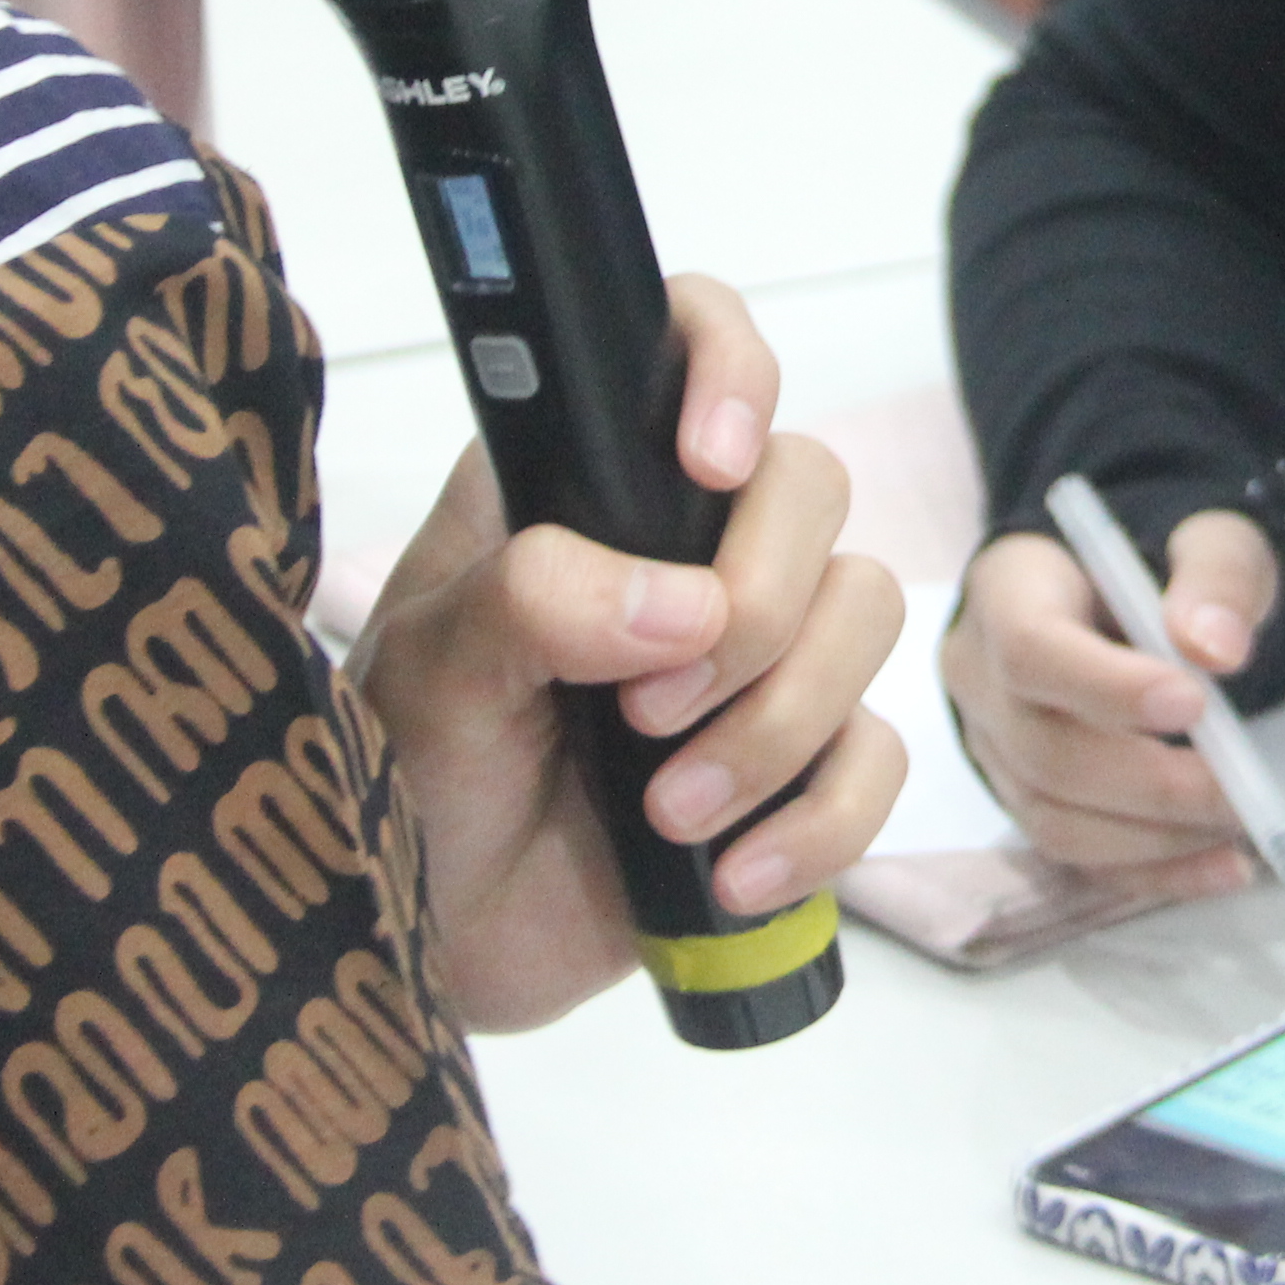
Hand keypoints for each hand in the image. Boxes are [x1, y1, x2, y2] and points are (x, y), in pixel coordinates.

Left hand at [349, 271, 908, 1030]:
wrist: (434, 940)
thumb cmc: (406, 780)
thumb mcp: (430, 679)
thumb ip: (528, 606)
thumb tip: (686, 608)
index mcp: (586, 483)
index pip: (692, 344)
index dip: (730, 372)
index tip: (710, 464)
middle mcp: (684, 544)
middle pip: (811, 490)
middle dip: (760, 609)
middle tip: (652, 711)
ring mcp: (752, 653)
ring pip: (864, 615)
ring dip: (783, 724)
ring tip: (674, 812)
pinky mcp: (796, 761)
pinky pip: (878, 755)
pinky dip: (822, 820)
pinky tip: (735, 876)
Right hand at [938, 509, 1283, 887]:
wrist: (1120, 593)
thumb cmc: (1159, 560)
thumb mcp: (1204, 538)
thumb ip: (1215, 577)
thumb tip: (1218, 649)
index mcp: (1009, 592)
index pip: (1031, 650)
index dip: (1106, 687)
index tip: (1195, 703)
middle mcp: (981, 678)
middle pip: (1043, 752)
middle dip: (1152, 784)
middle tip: (1245, 791)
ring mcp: (995, 750)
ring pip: (1054, 819)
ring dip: (1157, 839)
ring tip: (1244, 827)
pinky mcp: (1024, 801)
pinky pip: (1076, 857)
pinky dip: (1155, 871)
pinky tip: (1223, 867)